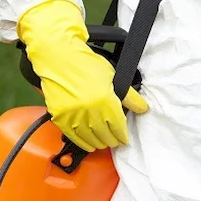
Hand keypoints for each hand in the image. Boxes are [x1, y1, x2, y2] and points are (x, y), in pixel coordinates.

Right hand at [18, 0, 148, 151]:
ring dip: (100, 143)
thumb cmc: (85, 64)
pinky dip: (84, 143)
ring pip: (92, 140)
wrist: (58, 57)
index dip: (123, 136)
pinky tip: (90, 144)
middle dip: (112, 140)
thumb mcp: (113, 77)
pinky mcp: (61, 118)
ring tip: (104, 141)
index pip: (119, 128)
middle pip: (106, 137)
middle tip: (115, 140)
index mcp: (106, 101)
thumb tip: (142, 108)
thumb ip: (129, 96)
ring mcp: (74, 116)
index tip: (124, 139)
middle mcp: (90, 111)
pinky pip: (75, 138)